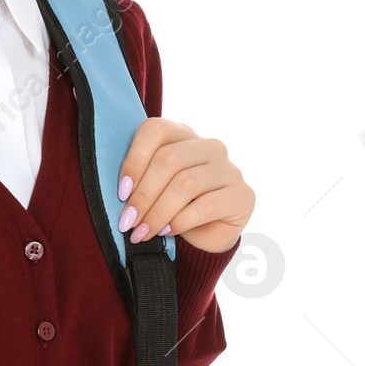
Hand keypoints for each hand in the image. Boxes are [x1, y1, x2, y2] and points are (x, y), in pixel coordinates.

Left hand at [117, 119, 252, 254]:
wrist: (205, 235)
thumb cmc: (171, 205)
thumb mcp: (151, 187)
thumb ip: (139, 177)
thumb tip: (124, 191)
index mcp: (182, 134)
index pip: (155, 131)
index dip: (134, 161)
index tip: (122, 192)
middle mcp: (209, 146)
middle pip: (168, 159)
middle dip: (143, 195)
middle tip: (127, 220)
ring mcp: (229, 169)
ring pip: (185, 184)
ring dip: (158, 212)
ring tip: (142, 231)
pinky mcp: (243, 195)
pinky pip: (206, 206)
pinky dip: (179, 221)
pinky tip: (167, 231)